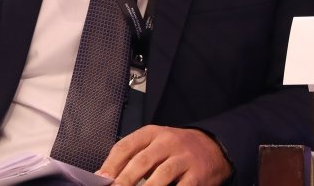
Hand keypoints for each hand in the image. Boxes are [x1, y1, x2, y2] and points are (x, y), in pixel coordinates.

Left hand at [98, 125, 232, 185]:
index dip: (111, 164)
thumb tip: (108, 176)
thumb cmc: (175, 148)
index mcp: (152, 133)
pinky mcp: (198, 174)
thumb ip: (134, 156)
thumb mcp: (154, 143)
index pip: (126, 146)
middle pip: (142, 161)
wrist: (213, 146)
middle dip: (125, 179)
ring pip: (162, 174)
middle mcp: (168, 142)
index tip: (101, 179)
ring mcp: (184, 158)